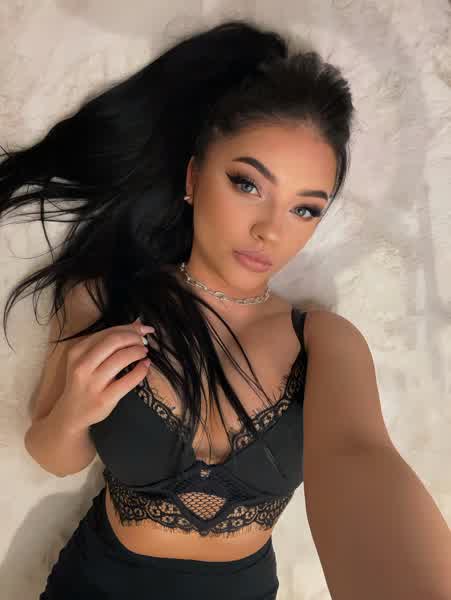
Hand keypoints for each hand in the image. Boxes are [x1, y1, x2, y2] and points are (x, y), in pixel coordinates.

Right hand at [53, 317, 153, 431]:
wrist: (72, 412)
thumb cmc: (84, 381)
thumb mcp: (89, 359)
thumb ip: (110, 341)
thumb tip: (139, 324)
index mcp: (77, 351)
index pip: (108, 332)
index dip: (130, 328)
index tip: (143, 329)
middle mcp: (82, 365)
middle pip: (114, 341)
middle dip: (134, 338)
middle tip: (144, 342)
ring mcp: (92, 383)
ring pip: (121, 358)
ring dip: (138, 352)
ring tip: (144, 353)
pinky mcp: (104, 398)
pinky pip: (128, 380)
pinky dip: (141, 370)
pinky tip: (145, 366)